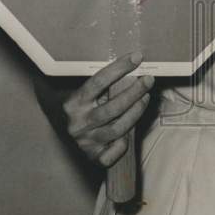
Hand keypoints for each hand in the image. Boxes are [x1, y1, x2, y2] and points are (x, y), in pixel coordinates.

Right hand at [62, 50, 154, 167]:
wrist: (66, 137)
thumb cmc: (86, 109)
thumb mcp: (89, 95)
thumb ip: (106, 85)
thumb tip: (134, 63)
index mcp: (74, 102)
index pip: (98, 81)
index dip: (119, 68)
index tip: (137, 57)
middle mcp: (78, 122)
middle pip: (112, 108)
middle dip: (134, 92)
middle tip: (148, 80)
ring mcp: (85, 141)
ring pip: (117, 128)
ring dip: (136, 112)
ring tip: (145, 98)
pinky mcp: (93, 157)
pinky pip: (113, 152)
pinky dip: (124, 143)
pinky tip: (130, 133)